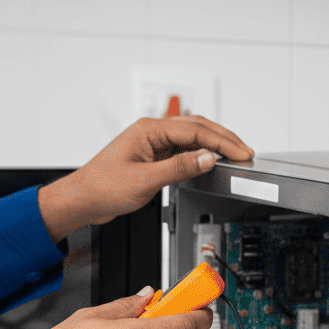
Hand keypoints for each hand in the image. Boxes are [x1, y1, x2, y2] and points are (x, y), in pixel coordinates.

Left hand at [38, 115, 253, 242]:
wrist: (82, 200)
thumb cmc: (102, 187)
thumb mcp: (145, 180)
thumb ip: (179, 168)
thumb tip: (206, 158)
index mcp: (149, 130)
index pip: (195, 130)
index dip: (222, 141)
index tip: (241, 151)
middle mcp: (151, 132)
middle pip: (196, 128)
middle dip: (223, 139)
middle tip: (246, 151)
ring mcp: (152, 144)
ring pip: (191, 139)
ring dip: (212, 145)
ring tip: (234, 155)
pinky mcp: (152, 157)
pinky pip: (182, 151)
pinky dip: (199, 156)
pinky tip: (209, 162)